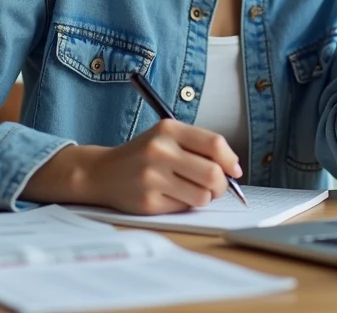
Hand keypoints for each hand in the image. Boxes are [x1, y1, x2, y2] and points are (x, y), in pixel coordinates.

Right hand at [29, 119, 241, 213]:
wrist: (102, 172)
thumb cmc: (143, 155)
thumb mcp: (166, 137)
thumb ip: (198, 146)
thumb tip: (233, 169)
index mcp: (168, 129)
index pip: (214, 144)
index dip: (231, 160)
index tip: (234, 170)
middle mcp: (159, 151)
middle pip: (213, 173)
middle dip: (221, 184)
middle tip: (216, 186)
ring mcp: (152, 178)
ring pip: (202, 195)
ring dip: (204, 197)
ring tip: (191, 190)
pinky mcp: (148, 202)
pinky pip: (184, 208)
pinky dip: (185, 204)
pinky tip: (171, 196)